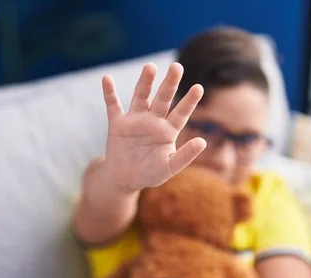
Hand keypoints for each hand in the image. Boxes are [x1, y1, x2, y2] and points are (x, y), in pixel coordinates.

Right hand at [100, 63, 205, 192]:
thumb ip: (185, 156)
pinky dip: (109, 93)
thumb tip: (203, 142)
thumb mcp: (169, 168)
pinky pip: (113, 105)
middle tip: (176, 66)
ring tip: (150, 66)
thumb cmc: (150, 174)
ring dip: (145, 82)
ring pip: (141, 97)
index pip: (181, 112)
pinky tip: (106, 79)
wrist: (125, 179)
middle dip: (170, 83)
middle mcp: (153, 121)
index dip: (189, 101)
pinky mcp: (118, 124)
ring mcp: (135, 120)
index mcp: (168, 130)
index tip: (199, 88)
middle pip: (163, 98)